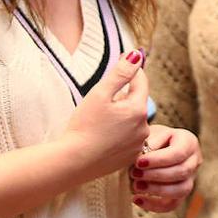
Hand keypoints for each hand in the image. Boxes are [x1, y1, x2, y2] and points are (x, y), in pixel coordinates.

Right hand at [60, 50, 150, 182]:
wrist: (74, 162)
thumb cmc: (84, 126)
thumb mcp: (100, 93)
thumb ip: (120, 73)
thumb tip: (136, 56)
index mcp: (138, 109)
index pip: (141, 82)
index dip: (132, 69)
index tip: (124, 59)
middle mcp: (144, 128)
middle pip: (137, 102)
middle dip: (124, 96)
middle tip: (104, 96)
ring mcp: (138, 144)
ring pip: (133, 121)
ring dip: (123, 115)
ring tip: (101, 118)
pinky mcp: (130, 157)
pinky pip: (129, 138)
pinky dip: (120, 133)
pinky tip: (103, 135)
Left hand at [131, 124, 200, 212]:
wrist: (153, 147)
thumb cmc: (152, 139)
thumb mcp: (151, 134)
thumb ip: (149, 144)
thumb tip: (142, 158)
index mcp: (188, 142)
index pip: (178, 153)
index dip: (159, 160)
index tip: (139, 162)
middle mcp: (194, 160)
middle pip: (182, 172)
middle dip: (156, 175)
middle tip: (135, 174)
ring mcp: (190, 179)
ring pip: (181, 190)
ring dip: (157, 190)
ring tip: (136, 186)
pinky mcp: (180, 194)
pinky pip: (172, 204)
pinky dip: (154, 205)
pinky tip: (136, 199)